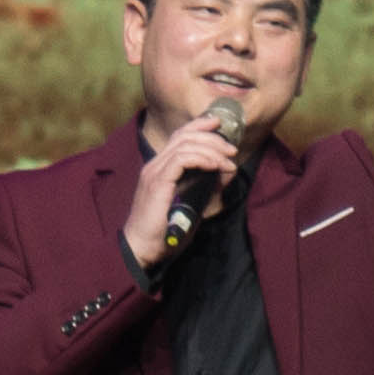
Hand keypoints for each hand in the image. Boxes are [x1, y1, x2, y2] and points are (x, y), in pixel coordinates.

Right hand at [120, 103, 244, 274]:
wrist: (142, 249)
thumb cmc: (164, 232)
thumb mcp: (192, 206)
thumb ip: (205, 188)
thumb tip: (225, 173)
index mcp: (160, 168)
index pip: (180, 136)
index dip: (200, 126)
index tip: (219, 125)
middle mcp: (155, 165)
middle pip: (184, 136)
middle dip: (212, 138)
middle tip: (231, 150)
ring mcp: (154, 172)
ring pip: (185, 145)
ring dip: (211, 150)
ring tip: (228, 162)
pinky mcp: (157, 182)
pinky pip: (181, 160)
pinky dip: (201, 159)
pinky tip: (215, 166)